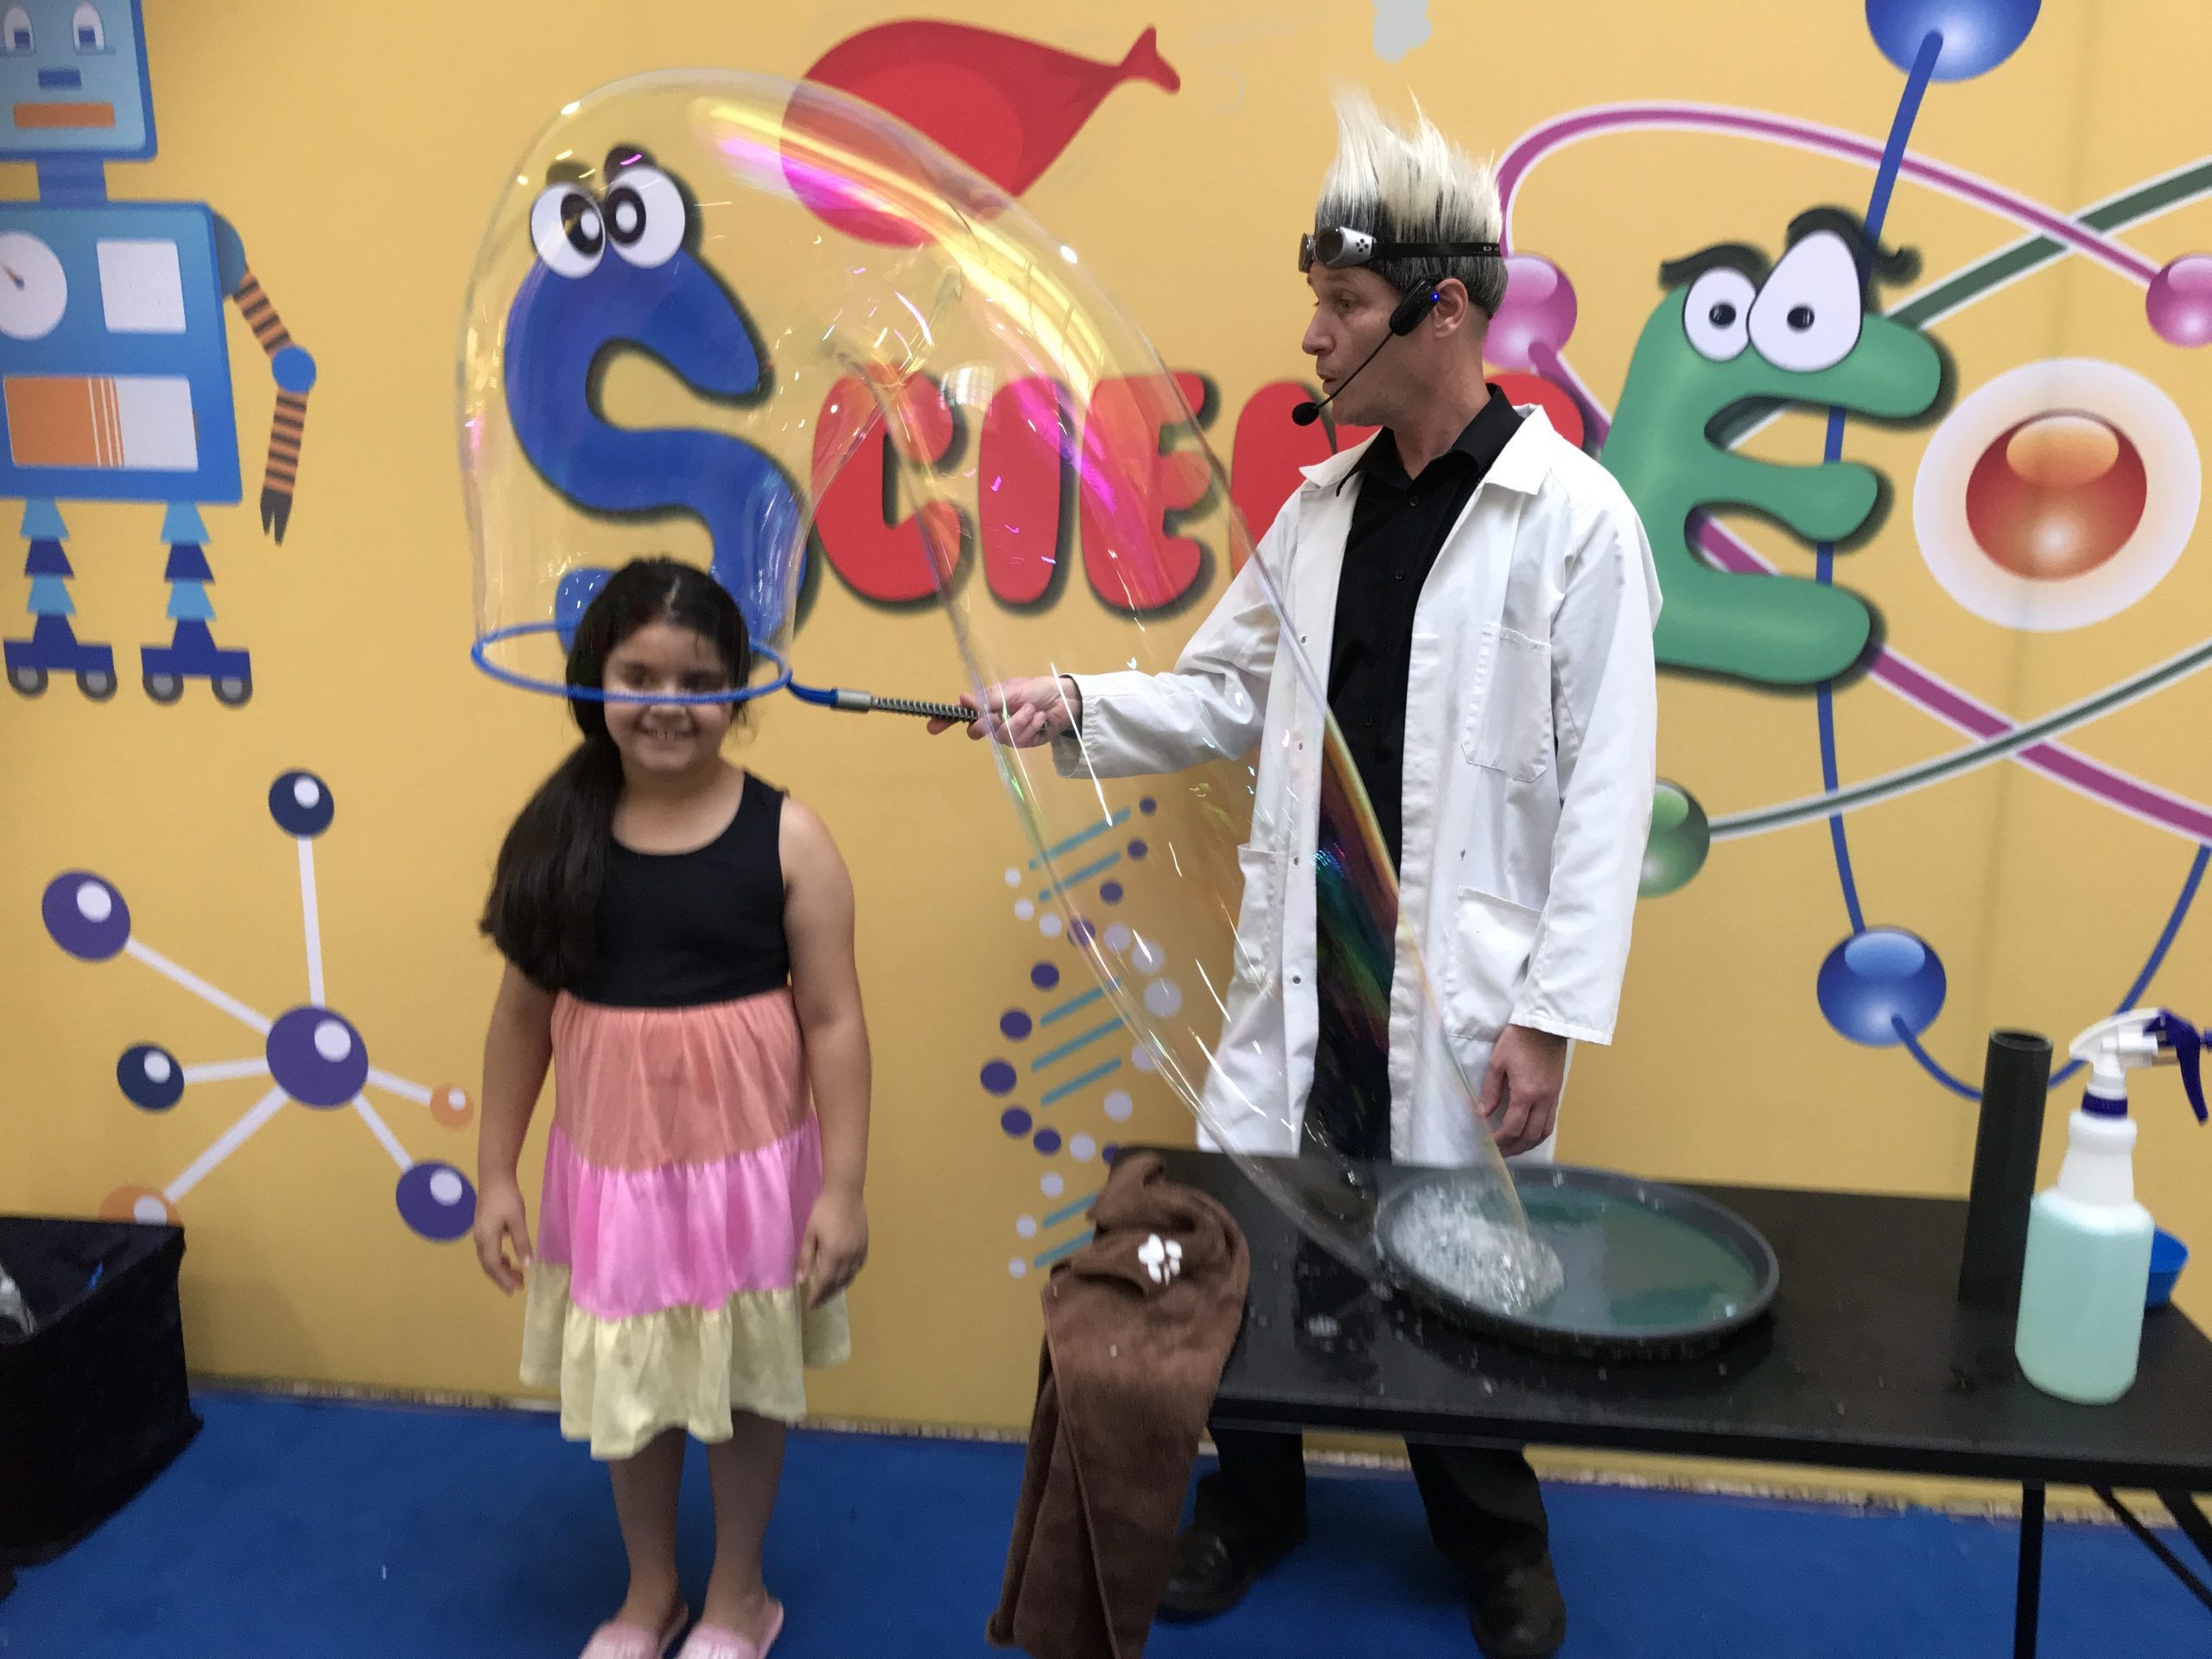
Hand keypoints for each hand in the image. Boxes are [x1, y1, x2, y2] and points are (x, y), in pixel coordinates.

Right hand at [472, 1177, 532, 1293]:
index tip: (516, 1289)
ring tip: (516, 1274)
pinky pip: (489, 1249)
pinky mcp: (483, 1227)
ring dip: (500, 1267)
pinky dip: (498, 1257)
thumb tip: (527, 1264)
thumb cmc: (506, 1197)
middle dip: (502, 1277)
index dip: (503, 1279)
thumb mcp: (517, 1220)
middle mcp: (479, 1238)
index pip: (493, 1265)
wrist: (494, 1176)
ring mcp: (480, 1232)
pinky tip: (509, 1256)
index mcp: (486, 1238)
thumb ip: (521, 1242)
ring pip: (487, 1257)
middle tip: (518, 1286)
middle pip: (488, 1264)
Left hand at [799, 1188, 868, 1306]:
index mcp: (833, 1254)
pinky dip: (850, 1276)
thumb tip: (801, 1280)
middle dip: (827, 1294)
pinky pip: (858, 1267)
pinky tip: (844, 1276)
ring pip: (849, 1277)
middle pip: (837, 1283)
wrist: (846, 1192)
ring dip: (838, 1287)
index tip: (810, 1306)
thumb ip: (806, 1258)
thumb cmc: (823, 1210)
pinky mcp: (865, 1245)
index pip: (824, 1282)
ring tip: (829, 1293)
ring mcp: (859, 1251)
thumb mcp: (810, 1233)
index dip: (817, 1296)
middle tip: (818, 1302)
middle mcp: (849, 1257)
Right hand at [926, 675, 1079, 745]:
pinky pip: (1018, 739)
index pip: (960, 714)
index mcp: (986, 704)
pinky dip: (1030, 726)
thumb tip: (962, 699)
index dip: (944, 721)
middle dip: (988, 723)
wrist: (1063, 701)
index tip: (932, 727)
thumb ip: (986, 699)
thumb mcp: (1010, 690)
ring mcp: (1006, 734)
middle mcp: (992, 721)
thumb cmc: (1035, 690)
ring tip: (1032, 710)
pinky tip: (1039, 719)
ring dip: (1019, 720)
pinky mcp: (1021, 742)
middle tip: (998, 715)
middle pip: (976, 731)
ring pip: (1000, 735)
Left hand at [1479, 1024, 1568, 1155]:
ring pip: (1544, 1132)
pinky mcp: (1557, 1093)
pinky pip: (1551, 1121)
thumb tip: (1482, 1114)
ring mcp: (1553, 1097)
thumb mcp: (1498, 1062)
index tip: (1488, 1144)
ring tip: (1514, 1148)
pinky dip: (1539, 1133)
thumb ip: (1490, 1091)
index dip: (1499, 1140)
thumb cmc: (1518, 1039)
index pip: (1513, 1127)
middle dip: (1513, 1148)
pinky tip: (1529, 1134)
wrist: (1545, 1025)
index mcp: (1526, 1093)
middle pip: (1530, 1135)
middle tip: (1499, 1153)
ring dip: (1528, 1144)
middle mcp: (1543, 1100)